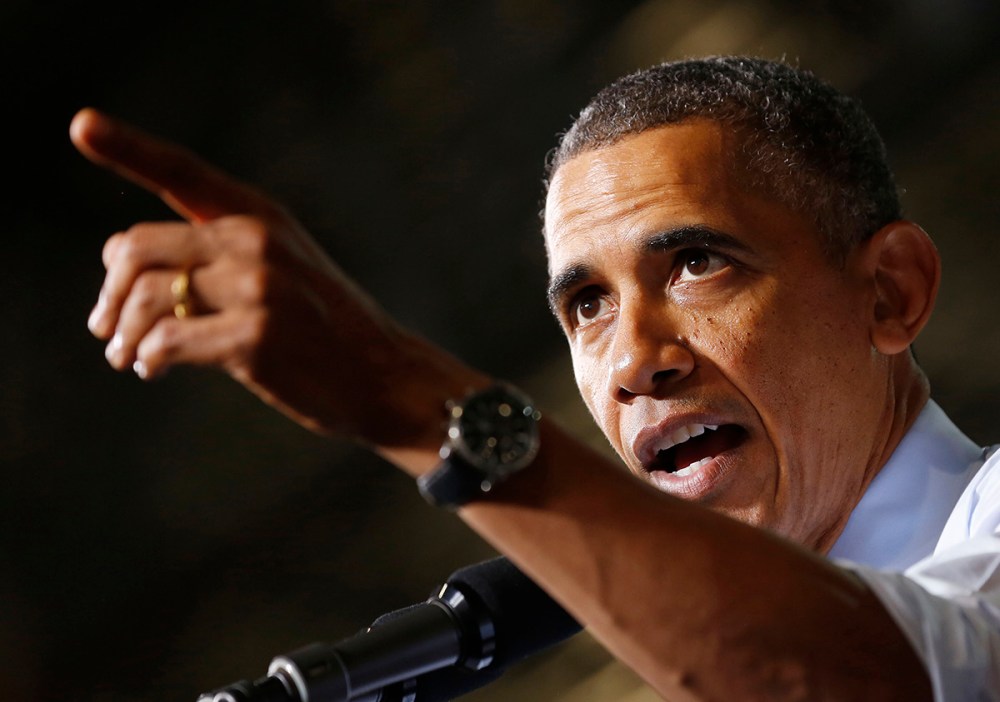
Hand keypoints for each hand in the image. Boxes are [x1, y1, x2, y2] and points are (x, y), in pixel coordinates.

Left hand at [72, 108, 483, 450]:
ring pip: (144, 296)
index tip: (81, 124)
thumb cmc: (325, 328)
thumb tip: (126, 278)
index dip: (126, 145)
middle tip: (105, 328)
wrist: (385, 376)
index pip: (182, 172)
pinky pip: (165, 340)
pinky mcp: (255, 337)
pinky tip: (152, 369)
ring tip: (126, 356)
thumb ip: (217, 256)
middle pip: (135, 248)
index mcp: (261, 216)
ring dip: (121, 335)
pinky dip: (146, 358)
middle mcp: (256, 240)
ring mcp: (258, 287)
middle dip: (108, 293)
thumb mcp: (283, 268)